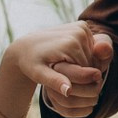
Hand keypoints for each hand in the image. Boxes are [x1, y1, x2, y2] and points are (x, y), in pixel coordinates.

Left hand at [0, 22, 114, 117]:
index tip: (59, 77)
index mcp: (72, 43)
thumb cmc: (31, 63)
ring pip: (91, 55)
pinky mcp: (82, 26)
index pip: (87, 70)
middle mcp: (79, 31)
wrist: (25, 46)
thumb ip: (55, 82)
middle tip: (59, 70)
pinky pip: (89, 47)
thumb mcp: (40, 75)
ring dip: (81, 63)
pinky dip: (81, 54)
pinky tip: (67, 56)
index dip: (76, 79)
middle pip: (91, 61)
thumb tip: (68, 91)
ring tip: (62, 64)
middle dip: (79, 70)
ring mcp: (81, 27)